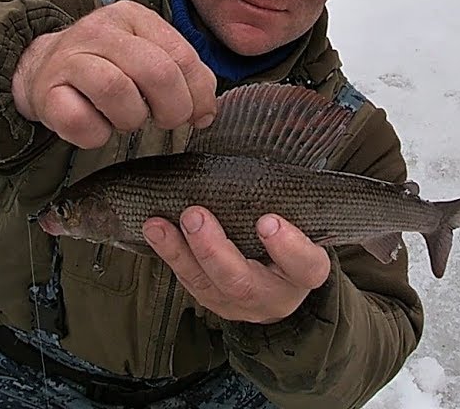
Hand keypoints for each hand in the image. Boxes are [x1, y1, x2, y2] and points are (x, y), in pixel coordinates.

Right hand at [11, 0, 216, 148]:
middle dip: (172, 108)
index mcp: (133, 17)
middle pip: (156, 71)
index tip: (199, 114)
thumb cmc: (102, 66)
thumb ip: (183, 74)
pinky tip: (98, 126)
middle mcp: (100, 31)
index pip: (181, 55)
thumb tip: (206, 110)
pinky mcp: (46, 91)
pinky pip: (81, 120)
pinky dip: (96, 133)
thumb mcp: (146, 55)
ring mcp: (69, 59)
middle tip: (166, 120)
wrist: (41, 67)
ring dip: (131, 118)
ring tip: (126, 118)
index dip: (198, 93)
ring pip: (117, 90)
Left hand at [142, 207, 331, 324]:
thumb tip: (271, 155)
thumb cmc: (292, 241)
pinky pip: (188, 281)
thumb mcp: (303, 223)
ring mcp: (239, 303)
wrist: (278, 279)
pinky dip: (170, 254)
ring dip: (179, 252)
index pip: (305, 265)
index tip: (267, 221)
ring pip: (207, 285)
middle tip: (195, 216)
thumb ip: (289, 202)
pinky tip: (155, 231)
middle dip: (214, 250)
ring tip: (158, 225)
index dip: (288, 247)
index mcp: (305, 273)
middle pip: (243, 282)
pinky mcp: (212, 300)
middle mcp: (273, 295)